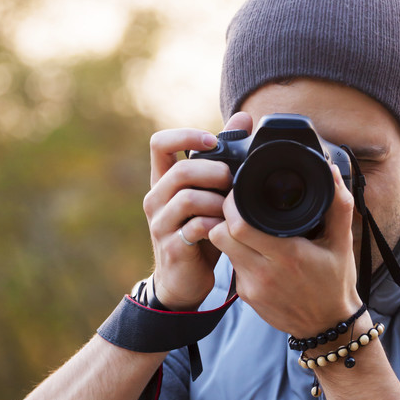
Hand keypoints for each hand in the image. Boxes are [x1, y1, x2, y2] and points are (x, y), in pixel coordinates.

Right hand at [144, 113, 251, 309]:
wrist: (184, 280)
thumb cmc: (199, 231)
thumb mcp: (210, 193)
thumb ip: (223, 157)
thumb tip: (243, 118)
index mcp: (163, 181)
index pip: (159, 143)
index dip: (185, 136)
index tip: (212, 142)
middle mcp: (156, 199)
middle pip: (180, 171)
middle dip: (214, 172)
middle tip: (234, 182)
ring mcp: (161, 224)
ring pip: (188, 198)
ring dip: (218, 201)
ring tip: (233, 208)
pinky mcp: (173, 247)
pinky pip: (196, 227)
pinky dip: (217, 224)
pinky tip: (227, 228)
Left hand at [208, 161, 361, 335]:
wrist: (328, 327)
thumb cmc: (336, 283)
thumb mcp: (343, 243)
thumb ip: (338, 205)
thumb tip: (330, 171)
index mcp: (287, 256)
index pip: (238, 224)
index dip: (232, 204)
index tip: (240, 192)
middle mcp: (264, 273)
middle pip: (220, 234)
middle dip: (224, 216)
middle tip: (238, 206)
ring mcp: (251, 288)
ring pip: (222, 249)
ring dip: (229, 234)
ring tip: (247, 226)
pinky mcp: (245, 296)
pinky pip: (232, 265)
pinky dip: (238, 253)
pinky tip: (255, 250)